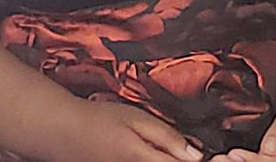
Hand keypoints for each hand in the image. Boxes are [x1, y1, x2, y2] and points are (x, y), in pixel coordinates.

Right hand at [49, 99, 203, 161]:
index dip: (194, 161)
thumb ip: (166, 136)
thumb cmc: (98, 120)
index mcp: (143, 160)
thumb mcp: (135, 118)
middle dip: (182, 161)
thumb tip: (194, 154)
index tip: (213, 157)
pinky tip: (155, 155)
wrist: (63, 133)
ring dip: (170, 161)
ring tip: (173, 153)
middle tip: (187, 152)